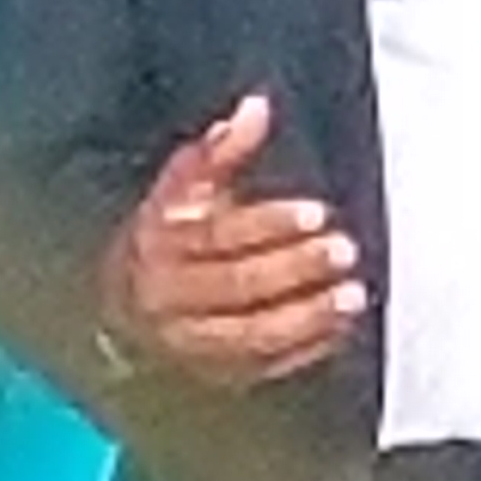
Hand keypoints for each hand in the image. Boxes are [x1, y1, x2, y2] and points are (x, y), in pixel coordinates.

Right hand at [98, 91, 365, 388]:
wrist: (129, 303)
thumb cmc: (169, 235)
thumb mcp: (187, 187)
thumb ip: (222, 149)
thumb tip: (256, 107)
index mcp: (160, 242)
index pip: (218, 235)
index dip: (269, 224)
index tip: (316, 214)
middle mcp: (168, 296)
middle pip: (235, 285)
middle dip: (294, 269)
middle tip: (343, 250)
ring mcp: (189, 341)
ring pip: (249, 334)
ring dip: (305, 317)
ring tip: (351, 295)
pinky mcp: (214, 373)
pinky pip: (261, 366)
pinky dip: (303, 349)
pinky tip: (338, 327)